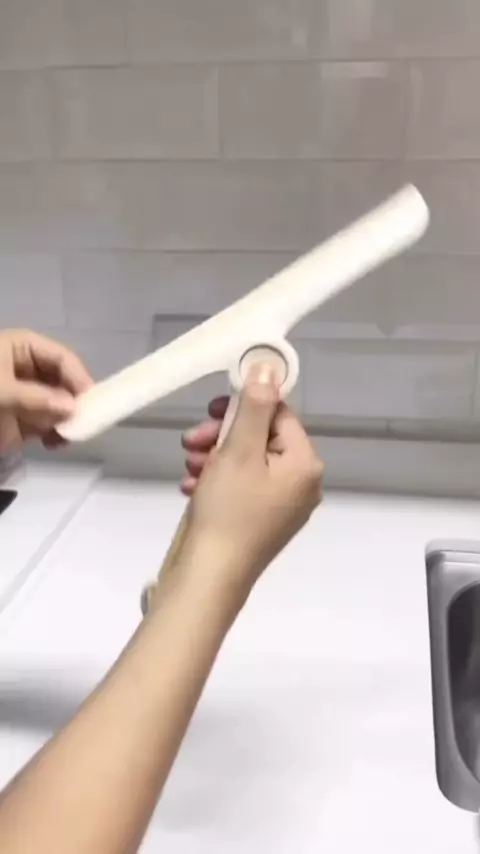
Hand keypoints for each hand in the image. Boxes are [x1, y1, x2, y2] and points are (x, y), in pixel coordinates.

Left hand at [0, 329, 92, 452]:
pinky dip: (57, 434)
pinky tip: (57, 444)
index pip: (60, 357)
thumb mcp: (0, 389)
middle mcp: (28, 370)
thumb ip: (36, 398)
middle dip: (75, 400)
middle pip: (64, 381)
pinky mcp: (22, 422)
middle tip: (86, 419)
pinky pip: (49, 425)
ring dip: (68, 420)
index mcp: (21, 348)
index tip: (89, 397)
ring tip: (69, 435)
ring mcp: (26, 397)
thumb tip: (72, 407)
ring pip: (60, 406)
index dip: (77, 375)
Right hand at [181, 364, 323, 597]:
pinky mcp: (259, 519)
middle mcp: (301, 484)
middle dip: (223, 435)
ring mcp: (281, 505)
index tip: (212, 409)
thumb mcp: (238, 450)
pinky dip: (215, 479)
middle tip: (192, 440)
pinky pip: (240, 485)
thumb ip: (255, 406)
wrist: (209, 577)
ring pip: (245, 460)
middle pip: (261, 437)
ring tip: (189, 467)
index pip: (280, 414)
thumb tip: (269, 367)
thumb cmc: (228, 511)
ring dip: (213, 456)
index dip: (245, 406)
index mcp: (305, 464)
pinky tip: (192, 486)